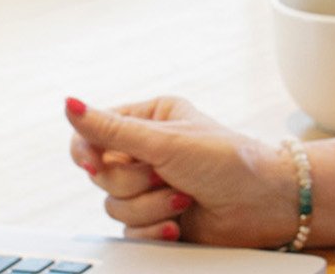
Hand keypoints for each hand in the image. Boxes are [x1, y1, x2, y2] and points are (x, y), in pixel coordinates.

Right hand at [65, 96, 298, 247]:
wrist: (265, 205)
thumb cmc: (228, 162)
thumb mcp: (167, 141)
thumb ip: (112, 130)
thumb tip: (69, 104)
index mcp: (149, 119)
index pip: (94, 132)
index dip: (86, 150)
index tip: (93, 163)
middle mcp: (147, 151)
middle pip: (101, 174)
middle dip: (133, 181)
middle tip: (165, 175)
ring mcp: (151, 186)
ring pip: (113, 205)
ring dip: (149, 206)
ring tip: (183, 198)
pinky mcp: (157, 218)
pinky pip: (130, 231)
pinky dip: (153, 229)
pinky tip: (178, 224)